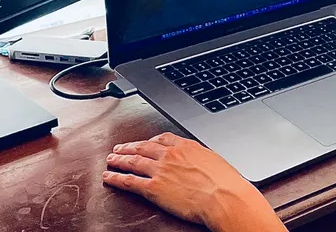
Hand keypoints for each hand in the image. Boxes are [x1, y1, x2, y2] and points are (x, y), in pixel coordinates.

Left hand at [103, 133, 286, 231]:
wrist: (224, 197)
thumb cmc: (226, 183)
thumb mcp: (215, 161)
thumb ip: (201, 157)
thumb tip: (200, 160)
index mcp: (186, 146)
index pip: (162, 139)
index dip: (149, 141)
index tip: (144, 143)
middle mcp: (170, 155)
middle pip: (143, 147)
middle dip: (129, 147)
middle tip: (119, 148)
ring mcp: (160, 170)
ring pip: (132, 161)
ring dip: (119, 159)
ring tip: (111, 159)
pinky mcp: (153, 188)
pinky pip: (130, 181)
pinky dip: (116, 178)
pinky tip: (109, 176)